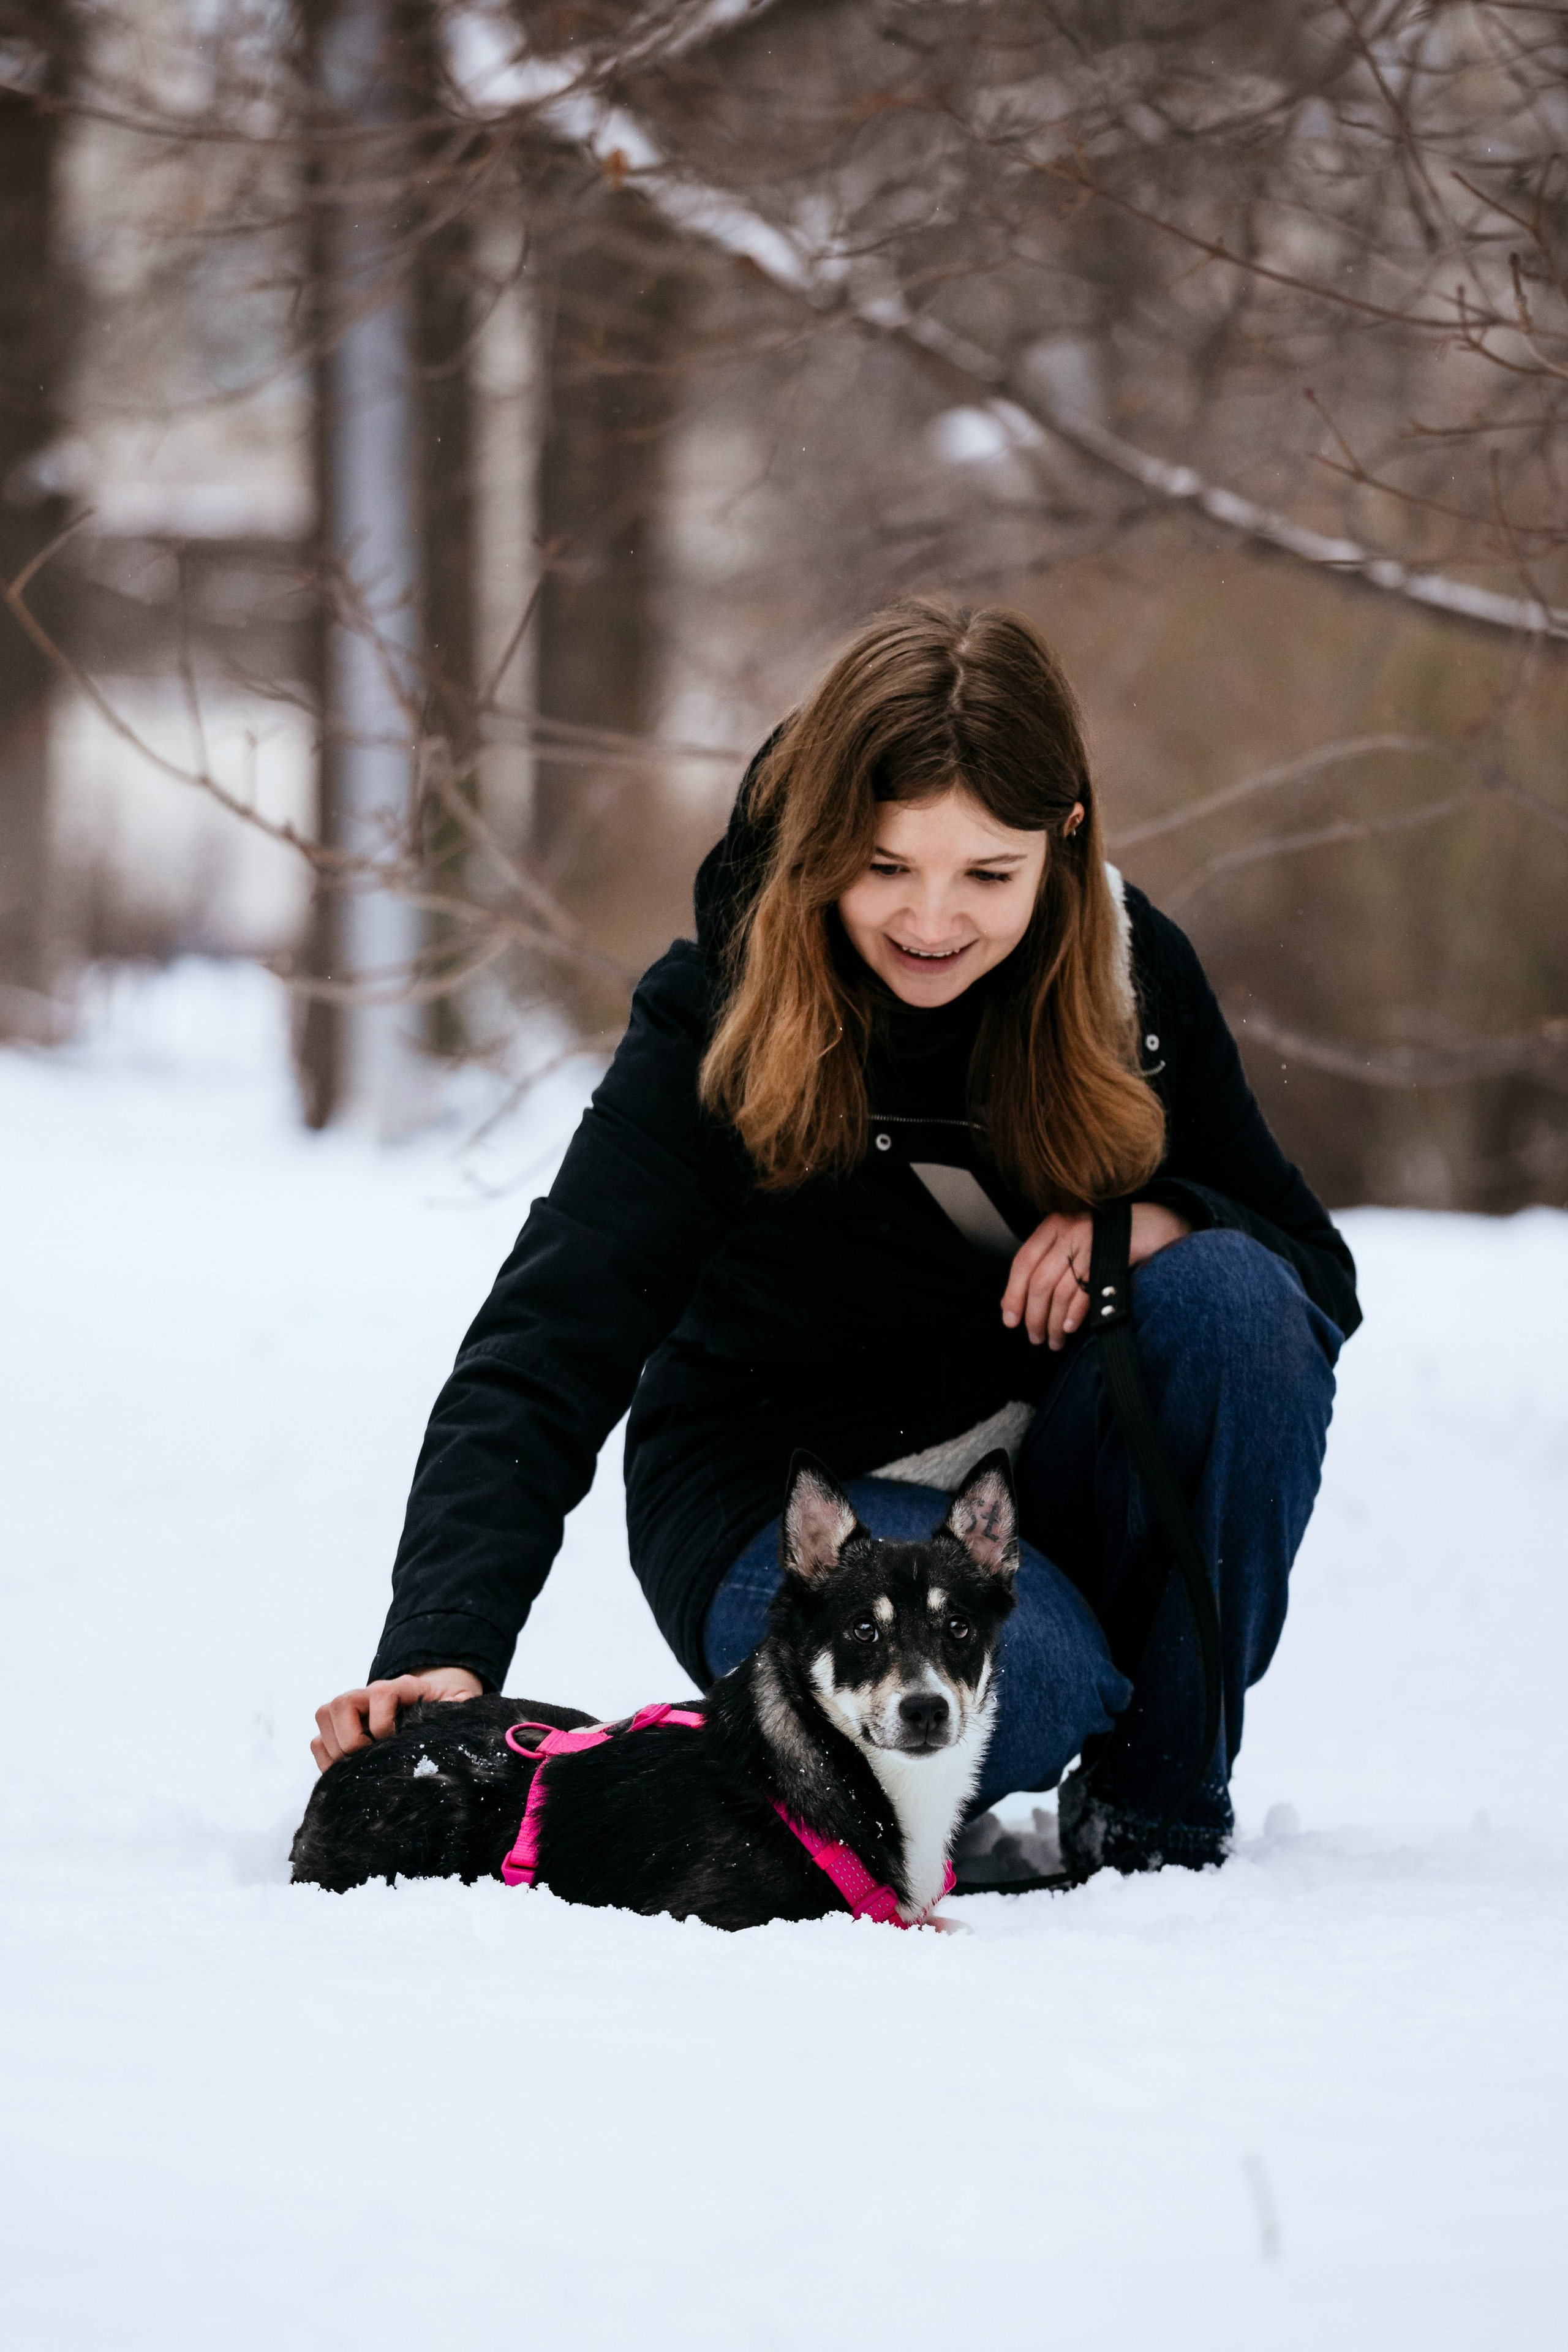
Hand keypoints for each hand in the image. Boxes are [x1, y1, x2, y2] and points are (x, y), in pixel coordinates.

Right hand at [311, 1665, 482, 1772]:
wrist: (431, 1704)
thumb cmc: (445, 1709)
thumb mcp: (458, 1706)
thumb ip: (460, 1708)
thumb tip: (467, 1717)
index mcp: (402, 1688)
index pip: (382, 1693)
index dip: (383, 1722)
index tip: (394, 1742)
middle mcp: (370, 1694)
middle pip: (341, 1703)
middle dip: (351, 1739)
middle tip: (369, 1759)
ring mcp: (352, 1709)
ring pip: (324, 1715)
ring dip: (335, 1747)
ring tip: (357, 1768)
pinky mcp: (339, 1728)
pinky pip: (318, 1740)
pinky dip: (326, 1758)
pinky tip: (348, 1773)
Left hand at [1001, 1202, 1192, 1349]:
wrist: (1152, 1223)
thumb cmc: (1108, 1236)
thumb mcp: (1071, 1241)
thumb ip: (1044, 1265)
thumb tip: (1011, 1301)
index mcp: (1053, 1226)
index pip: (1022, 1262)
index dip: (1013, 1294)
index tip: (1010, 1320)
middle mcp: (1068, 1231)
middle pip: (1039, 1281)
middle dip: (1034, 1316)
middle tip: (1035, 1337)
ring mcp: (1089, 1243)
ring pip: (1060, 1291)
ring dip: (1053, 1322)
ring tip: (1054, 1341)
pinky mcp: (1110, 1257)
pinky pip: (1084, 1293)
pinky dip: (1074, 1315)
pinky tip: (1070, 1329)